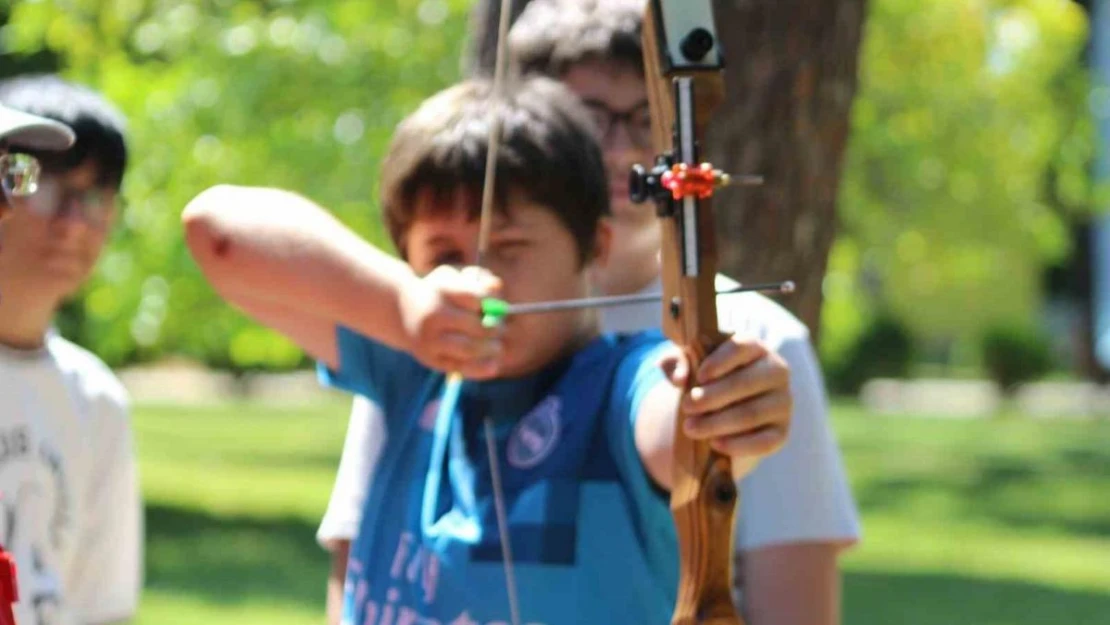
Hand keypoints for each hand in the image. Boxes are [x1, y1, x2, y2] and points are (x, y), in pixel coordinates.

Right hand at [399, 265, 503, 378]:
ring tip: (497, 346)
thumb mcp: (454, 278)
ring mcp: (430, 339)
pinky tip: (493, 365)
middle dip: (495, 329)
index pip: (475, 297)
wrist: (402, 311)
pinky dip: (481, 368)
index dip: (492, 303)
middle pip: (475, 326)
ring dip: (491, 349)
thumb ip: (478, 278)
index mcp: (441, 290)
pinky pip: (460, 367)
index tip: (499, 306)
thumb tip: (497, 287)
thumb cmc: (438, 292)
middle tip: (502, 328)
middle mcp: (433, 315)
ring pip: (469, 348)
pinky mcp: (431, 359)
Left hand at [662, 336, 791, 461]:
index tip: (699, 376)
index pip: (741, 347)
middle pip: (746, 383)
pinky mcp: (781, 432)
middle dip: (712, 397)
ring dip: (717, 423)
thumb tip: (679, 378)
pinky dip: (737, 445)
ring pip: (751, 414)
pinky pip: (764, 442)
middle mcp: (776, 371)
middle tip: (686, 406)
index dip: (720, 361)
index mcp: (755, 347)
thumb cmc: (706, 380)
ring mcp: (782, 403)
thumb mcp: (689, 365)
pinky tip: (714, 444)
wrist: (723, 411)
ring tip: (690, 428)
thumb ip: (678, 362)